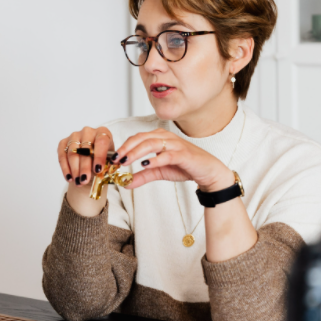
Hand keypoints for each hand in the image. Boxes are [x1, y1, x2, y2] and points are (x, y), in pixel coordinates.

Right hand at [57, 126, 114, 187]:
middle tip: (85, 180)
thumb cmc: (101, 159)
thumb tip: (111, 166)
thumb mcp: (109, 161)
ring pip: (72, 152)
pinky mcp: (64, 142)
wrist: (91, 160)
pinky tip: (69, 178)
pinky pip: (62, 155)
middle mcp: (88, 131)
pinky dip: (65, 168)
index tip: (98, 169)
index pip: (101, 141)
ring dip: (75, 169)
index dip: (99, 155)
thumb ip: (109, 164)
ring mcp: (74, 136)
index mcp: (102, 132)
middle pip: (85, 148)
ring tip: (78, 181)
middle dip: (85, 166)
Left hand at [113, 129, 234, 191]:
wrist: (207, 172)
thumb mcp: (159, 172)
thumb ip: (143, 176)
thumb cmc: (184, 167)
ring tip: (125, 161)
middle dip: (126, 148)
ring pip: (151, 143)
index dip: (123, 146)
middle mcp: (166, 137)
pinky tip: (145, 165)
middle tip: (115, 159)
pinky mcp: (183, 154)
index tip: (113, 159)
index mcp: (159, 137)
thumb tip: (125, 183)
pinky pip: (167, 155)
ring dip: (136, 152)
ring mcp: (175, 144)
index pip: (137, 138)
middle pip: (141, 138)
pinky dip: (155, 159)